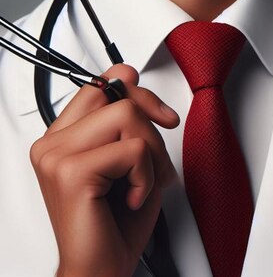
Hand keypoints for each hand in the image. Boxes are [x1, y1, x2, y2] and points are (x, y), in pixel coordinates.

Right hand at [30, 64, 179, 276]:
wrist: (100, 271)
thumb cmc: (116, 223)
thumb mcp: (130, 158)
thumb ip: (127, 117)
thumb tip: (129, 75)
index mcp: (63, 136)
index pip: (99, 83)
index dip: (135, 89)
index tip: (157, 114)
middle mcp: (54, 143)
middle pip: (118, 94)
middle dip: (152, 121)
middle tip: (155, 158)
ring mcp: (57, 156)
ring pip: (128, 116)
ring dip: (151, 153)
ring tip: (141, 183)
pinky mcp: (71, 172)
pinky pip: (133, 149)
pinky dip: (147, 175)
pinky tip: (132, 197)